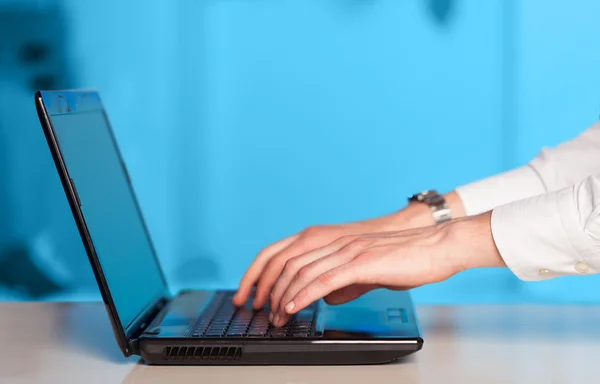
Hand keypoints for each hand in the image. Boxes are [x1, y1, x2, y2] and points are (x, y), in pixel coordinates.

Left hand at [232, 191, 465, 308]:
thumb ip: (345, 281)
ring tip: (274, 316)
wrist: (437, 247)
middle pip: (286, 262)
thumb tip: (327, 296)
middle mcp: (335, 242)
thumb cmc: (407, 258)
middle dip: (266, 288)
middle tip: (258, 310)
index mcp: (334, 241)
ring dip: (283, 296)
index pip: (285, 253)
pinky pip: (324, 279)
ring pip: (301, 271)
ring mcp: (347, 250)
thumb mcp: (367, 270)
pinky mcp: (361, 262)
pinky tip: (292, 307)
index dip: (262, 273)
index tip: (253, 294)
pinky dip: (303, 294)